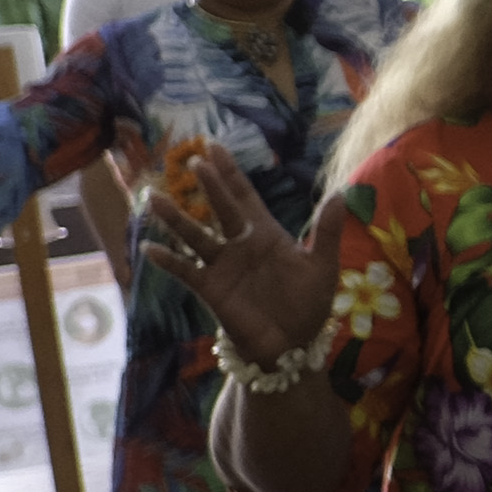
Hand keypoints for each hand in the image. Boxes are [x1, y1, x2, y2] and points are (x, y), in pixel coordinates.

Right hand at [137, 143, 340, 366]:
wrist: (292, 345)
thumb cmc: (307, 305)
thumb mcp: (323, 266)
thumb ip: (327, 232)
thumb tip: (339, 194)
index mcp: (266, 234)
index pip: (244, 196)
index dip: (230, 172)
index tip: (214, 146)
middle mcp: (240, 244)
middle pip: (220, 209)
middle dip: (209, 186)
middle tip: (194, 161)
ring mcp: (222, 265)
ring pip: (195, 236)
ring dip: (176, 219)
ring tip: (156, 199)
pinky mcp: (211, 289)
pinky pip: (186, 271)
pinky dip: (169, 261)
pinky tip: (151, 249)